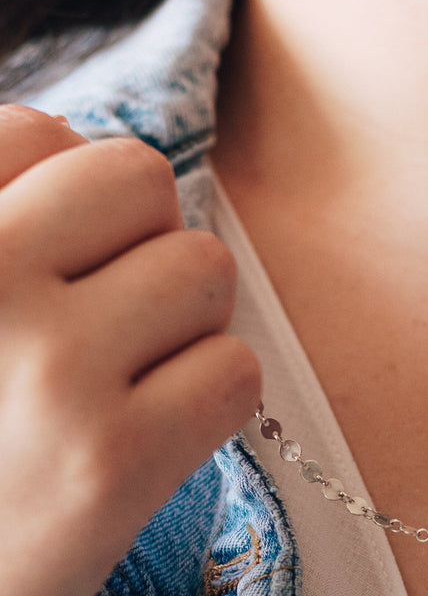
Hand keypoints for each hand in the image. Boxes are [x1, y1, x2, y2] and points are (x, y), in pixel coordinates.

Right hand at [0, 106, 260, 595]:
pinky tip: (151, 440)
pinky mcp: (113, 462)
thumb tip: (78, 153)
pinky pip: (236, 371)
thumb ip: (4, 234)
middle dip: (141, 245)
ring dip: (184, 326)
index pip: (39, 133)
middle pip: (141, 178)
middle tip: (105, 322)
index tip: (53, 269)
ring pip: (205, 270)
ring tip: (121, 385)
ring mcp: (47, 369)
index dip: (68, 204)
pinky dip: (210, 403)